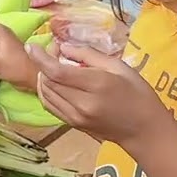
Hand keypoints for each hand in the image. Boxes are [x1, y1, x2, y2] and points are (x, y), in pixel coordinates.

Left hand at [28, 42, 171, 145]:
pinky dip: (46, 91)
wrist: (144, 131)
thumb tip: (63, 48)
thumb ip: (89, 55)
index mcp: (97, 85)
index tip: (31, 46)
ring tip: (54, 65)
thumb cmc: (138, 94)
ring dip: (44, 76)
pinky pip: (50, 105)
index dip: (40, 58)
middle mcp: (82, 103)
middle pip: (49, 81)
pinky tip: (53, 81)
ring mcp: (76, 117)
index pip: (58, 72)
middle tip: (54, 52)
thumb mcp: (120, 67)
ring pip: (46, 93)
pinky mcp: (72, 125)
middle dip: (44, 63)